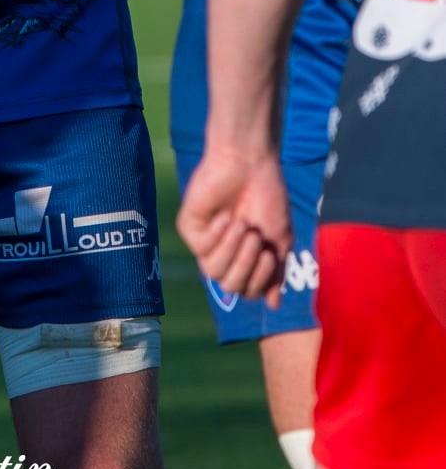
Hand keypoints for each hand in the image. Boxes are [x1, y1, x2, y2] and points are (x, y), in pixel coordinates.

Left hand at [177, 144, 292, 306]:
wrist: (249, 162)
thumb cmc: (267, 196)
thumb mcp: (278, 239)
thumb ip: (275, 272)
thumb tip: (273, 306)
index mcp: (245, 259)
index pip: (248, 292)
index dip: (260, 280)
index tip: (269, 253)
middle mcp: (224, 253)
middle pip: (230, 286)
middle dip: (246, 265)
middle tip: (255, 237)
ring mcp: (206, 240)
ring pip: (213, 272)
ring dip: (232, 250)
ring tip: (242, 225)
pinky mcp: (189, 226)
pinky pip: (200, 248)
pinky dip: (218, 234)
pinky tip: (225, 215)